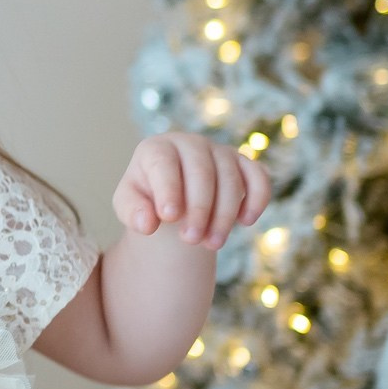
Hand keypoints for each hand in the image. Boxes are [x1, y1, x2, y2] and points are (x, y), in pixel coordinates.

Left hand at [112, 131, 269, 249]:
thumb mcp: (129, 206)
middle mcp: (190, 144)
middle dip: (198, 209)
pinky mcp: (244, 164)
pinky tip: (246, 221)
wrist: (173, 199)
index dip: (168, 189)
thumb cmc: (147, 200)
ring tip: (211, 244)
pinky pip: (258, 176)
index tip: (168, 217)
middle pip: (201, 172)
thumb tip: (147, 223)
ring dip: (223, 214)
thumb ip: (132, 212)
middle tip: (190, 240)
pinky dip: (257, 198)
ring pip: (230, 178)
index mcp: (157, 148)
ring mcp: (219, 152)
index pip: (164, 164)